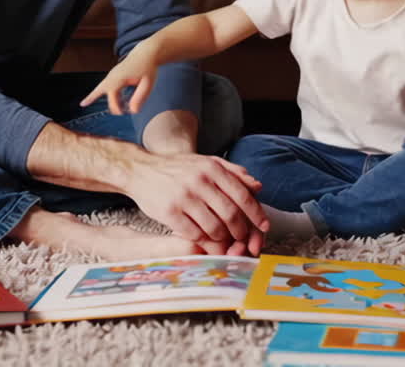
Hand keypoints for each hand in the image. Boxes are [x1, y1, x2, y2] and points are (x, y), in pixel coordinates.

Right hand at [81, 48, 158, 114]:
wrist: (146, 53)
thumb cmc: (147, 68)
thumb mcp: (147, 84)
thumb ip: (140, 97)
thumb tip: (133, 111)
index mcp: (119, 78)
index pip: (112, 98)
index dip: (117, 108)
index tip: (126, 113)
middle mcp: (112, 76)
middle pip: (101, 92)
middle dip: (111, 105)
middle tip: (120, 113)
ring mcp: (111, 75)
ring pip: (99, 88)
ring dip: (97, 97)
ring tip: (84, 104)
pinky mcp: (112, 76)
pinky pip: (101, 86)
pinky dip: (95, 93)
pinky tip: (87, 101)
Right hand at [126, 151, 268, 254]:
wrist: (141, 169)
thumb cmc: (177, 168)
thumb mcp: (205, 162)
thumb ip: (232, 172)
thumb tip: (257, 186)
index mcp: (212, 167)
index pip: (242, 195)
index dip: (256, 214)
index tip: (264, 227)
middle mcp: (199, 180)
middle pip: (231, 214)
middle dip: (241, 231)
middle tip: (242, 238)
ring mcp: (183, 197)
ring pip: (214, 227)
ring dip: (223, 238)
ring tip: (224, 239)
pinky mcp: (169, 212)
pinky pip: (194, 233)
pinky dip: (204, 241)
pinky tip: (206, 241)